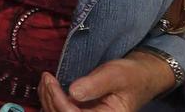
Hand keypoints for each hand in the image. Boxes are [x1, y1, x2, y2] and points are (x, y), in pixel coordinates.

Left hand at [38, 56, 178, 111]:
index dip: (59, 101)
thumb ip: (95, 84)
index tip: (50, 81)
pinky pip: (61, 111)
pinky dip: (51, 99)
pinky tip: (49, 86)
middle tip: (46, 77)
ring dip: (48, 98)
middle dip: (50, 98)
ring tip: (46, 79)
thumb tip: (73, 92)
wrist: (138, 78)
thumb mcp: (115, 75)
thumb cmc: (131, 76)